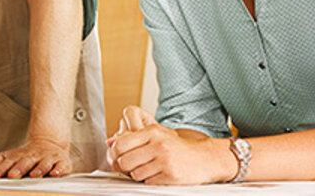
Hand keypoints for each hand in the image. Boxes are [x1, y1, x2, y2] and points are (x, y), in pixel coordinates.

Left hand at [0, 137, 71, 178]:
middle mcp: (33, 156)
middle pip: (25, 162)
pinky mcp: (61, 161)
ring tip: (32, 175)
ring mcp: (48, 158)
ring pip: (43, 164)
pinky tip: (54, 174)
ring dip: (38, 170)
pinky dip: (58, 170)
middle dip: (18, 169)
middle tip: (11, 175)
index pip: (7, 162)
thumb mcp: (10, 157)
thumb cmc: (26, 155)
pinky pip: (61, 165)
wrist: (49, 143)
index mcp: (18, 156)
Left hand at [107, 106, 230, 184]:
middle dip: (124, 167)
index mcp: (152, 132)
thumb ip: (132, 137)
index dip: (114, 154)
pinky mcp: (171, 175)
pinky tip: (158, 174)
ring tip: (149, 169)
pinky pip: (148, 182)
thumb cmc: (178, 147)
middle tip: (131, 167)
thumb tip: (109, 142)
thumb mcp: (157, 135)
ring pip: (134, 174)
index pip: (120, 144)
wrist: (205, 158)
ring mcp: (165, 161)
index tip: (117, 158)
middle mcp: (158, 145)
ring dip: (138, 174)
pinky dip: (150, 181)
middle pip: (124, 161)